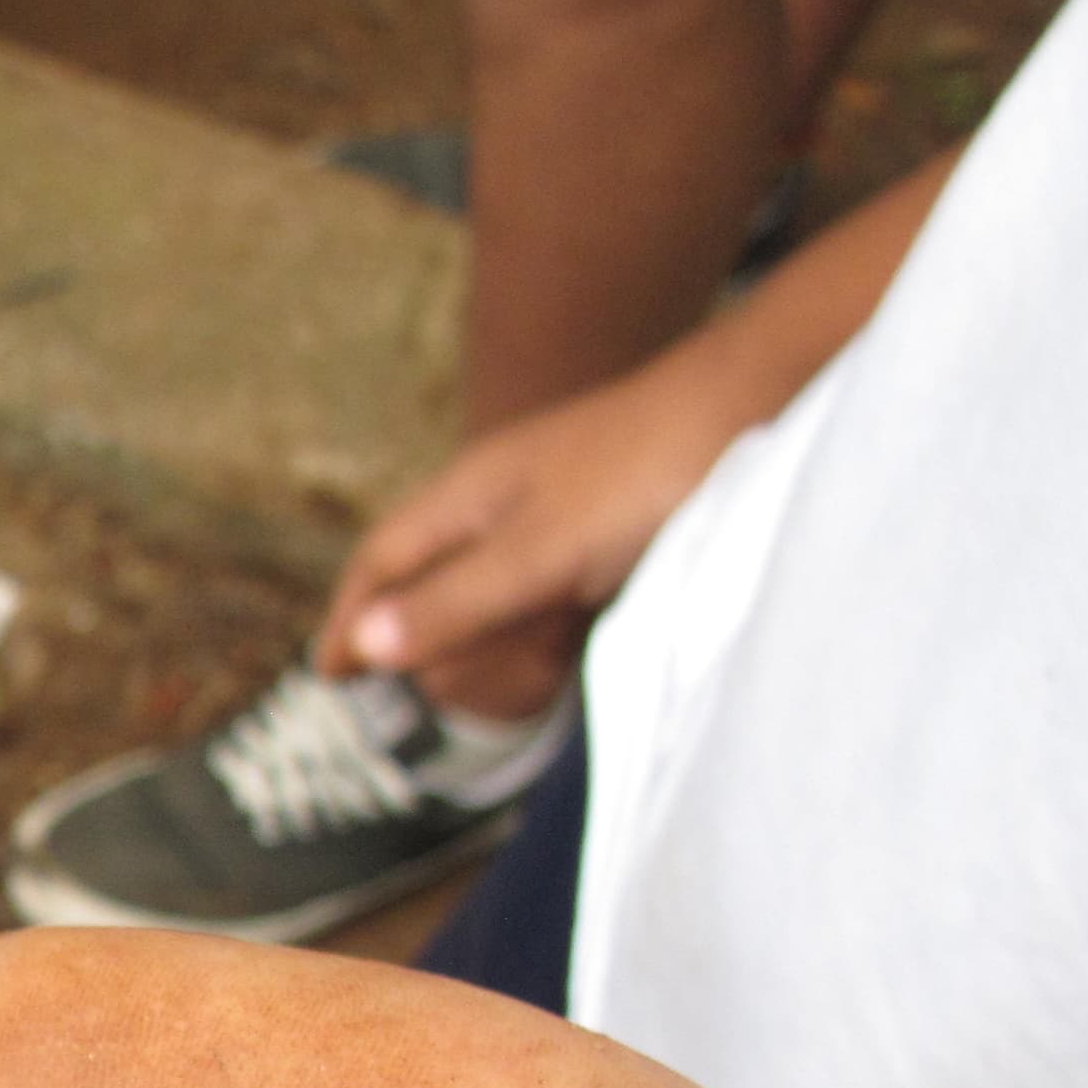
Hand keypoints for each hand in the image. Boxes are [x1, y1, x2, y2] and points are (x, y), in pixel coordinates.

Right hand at [317, 355, 757, 681]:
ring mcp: (561, 511)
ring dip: (465, 629)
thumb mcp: (541, 550)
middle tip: (378, 683)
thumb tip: (365, 649)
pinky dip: (528, 623)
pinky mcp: (612, 525)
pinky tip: (544, 649)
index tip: (329, 675)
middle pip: (428, 571)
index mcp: (470, 494)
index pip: (383, 561)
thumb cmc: (644, 470)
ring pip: (488, 579)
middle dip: (398, 625)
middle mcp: (506, 501)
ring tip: (451, 680)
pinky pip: (547, 582)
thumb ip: (457, 602)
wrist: (758, 404)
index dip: (351, 619)